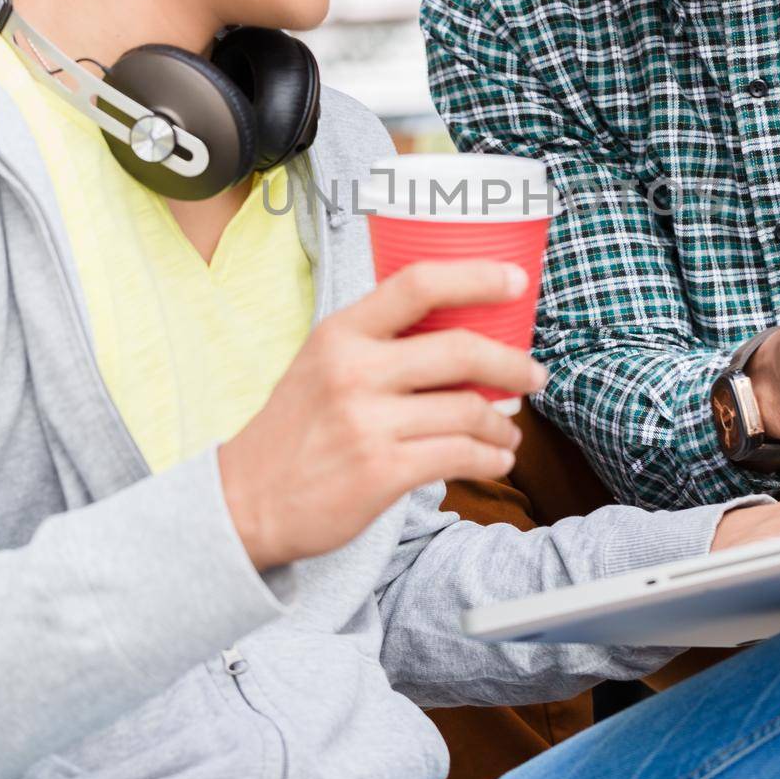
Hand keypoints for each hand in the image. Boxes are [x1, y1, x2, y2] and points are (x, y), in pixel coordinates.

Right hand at [219, 260, 545, 571]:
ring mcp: (368, 423)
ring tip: (508, 433)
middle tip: (534, 374)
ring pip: (468, 410)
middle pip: (460, 350)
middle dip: (512, 363)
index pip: (417, 284)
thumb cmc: (296, 429)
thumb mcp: (321, 364)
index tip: (516, 281)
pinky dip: (490, 458)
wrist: (245, 501)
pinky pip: (460, 456)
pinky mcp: (382, 472)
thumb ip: (377, 343)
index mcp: (340, 333)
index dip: (476, 277)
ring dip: (502, 424)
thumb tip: (461, 331)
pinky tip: (494, 460)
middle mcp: (353, 371)